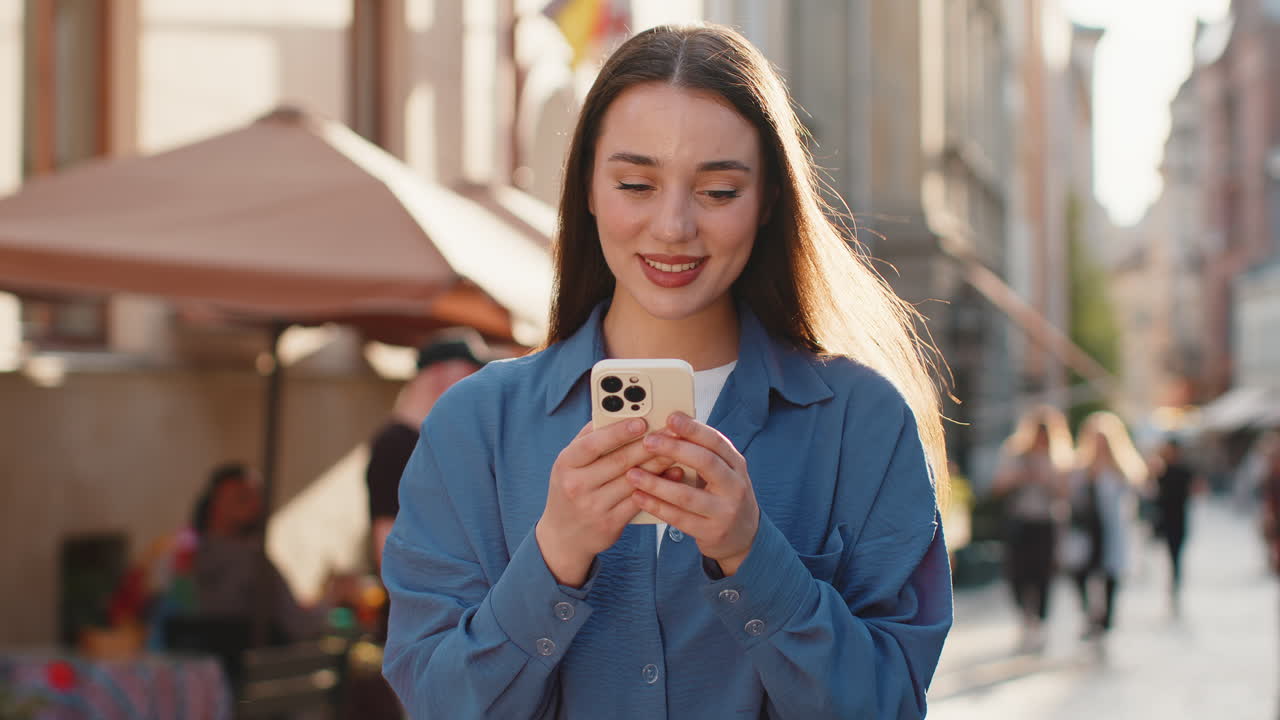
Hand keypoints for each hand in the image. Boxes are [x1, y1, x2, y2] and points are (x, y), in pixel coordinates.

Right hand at [536, 420, 675, 586]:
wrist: (563, 536)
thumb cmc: (570, 490)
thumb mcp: (569, 464)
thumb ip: (588, 439)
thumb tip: (615, 413)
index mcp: (566, 463)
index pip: (592, 444)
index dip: (617, 432)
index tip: (641, 421)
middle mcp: (577, 485)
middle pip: (619, 461)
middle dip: (649, 444)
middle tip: (671, 431)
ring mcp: (594, 506)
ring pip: (634, 480)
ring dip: (658, 463)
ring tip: (678, 449)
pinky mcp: (610, 523)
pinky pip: (639, 501)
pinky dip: (659, 486)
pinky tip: (673, 475)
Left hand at [626, 412, 758, 575]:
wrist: (743, 536)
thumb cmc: (724, 495)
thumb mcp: (723, 472)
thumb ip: (702, 453)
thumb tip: (671, 427)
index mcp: (736, 465)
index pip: (716, 442)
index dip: (693, 428)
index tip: (671, 417)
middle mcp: (735, 486)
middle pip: (705, 462)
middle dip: (675, 449)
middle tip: (648, 441)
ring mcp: (724, 512)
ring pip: (687, 495)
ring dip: (656, 483)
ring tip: (632, 473)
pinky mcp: (711, 532)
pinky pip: (678, 518)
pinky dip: (656, 506)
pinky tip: (638, 496)